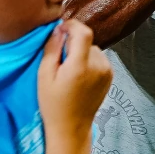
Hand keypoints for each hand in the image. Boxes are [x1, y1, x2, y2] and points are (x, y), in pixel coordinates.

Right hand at [38, 20, 112, 138]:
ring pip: (92, 48)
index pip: (84, 32)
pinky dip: (88, 60)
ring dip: (81, 52)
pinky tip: (80, 76)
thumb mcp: (44, 76)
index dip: (72, 25)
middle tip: (60, 59)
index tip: (60, 29)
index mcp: (80, 66)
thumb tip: (59, 29)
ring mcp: (107, 71)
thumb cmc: (53, 104)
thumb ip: (52, 49)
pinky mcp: (110, 75)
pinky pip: (98, 58)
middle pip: (86, 40)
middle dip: (73, 43)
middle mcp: (98, 66)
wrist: (71, 127)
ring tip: (69, 70)